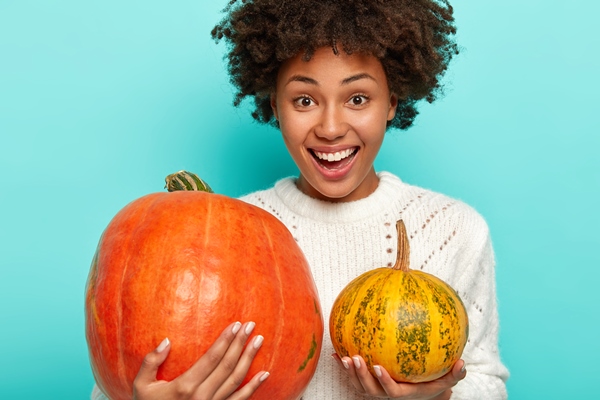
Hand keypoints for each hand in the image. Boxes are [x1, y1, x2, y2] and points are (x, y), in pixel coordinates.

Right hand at [133, 321, 268, 399]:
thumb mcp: (141, 387)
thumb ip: (150, 362)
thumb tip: (166, 340)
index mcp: (184, 387)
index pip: (211, 358)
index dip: (225, 341)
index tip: (236, 325)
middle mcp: (201, 397)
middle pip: (226, 366)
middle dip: (240, 344)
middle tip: (251, 325)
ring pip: (236, 381)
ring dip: (249, 360)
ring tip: (259, 341)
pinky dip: (253, 387)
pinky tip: (264, 374)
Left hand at [332, 354, 465, 399]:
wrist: (417, 396)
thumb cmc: (431, 386)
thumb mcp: (445, 382)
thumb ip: (454, 375)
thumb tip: (463, 363)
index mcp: (402, 393)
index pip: (390, 391)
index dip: (383, 380)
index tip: (378, 366)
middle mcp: (386, 394)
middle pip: (370, 389)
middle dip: (361, 375)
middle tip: (356, 358)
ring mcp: (375, 391)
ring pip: (359, 385)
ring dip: (349, 372)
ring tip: (343, 357)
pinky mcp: (367, 385)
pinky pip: (352, 379)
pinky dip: (343, 368)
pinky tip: (335, 353)